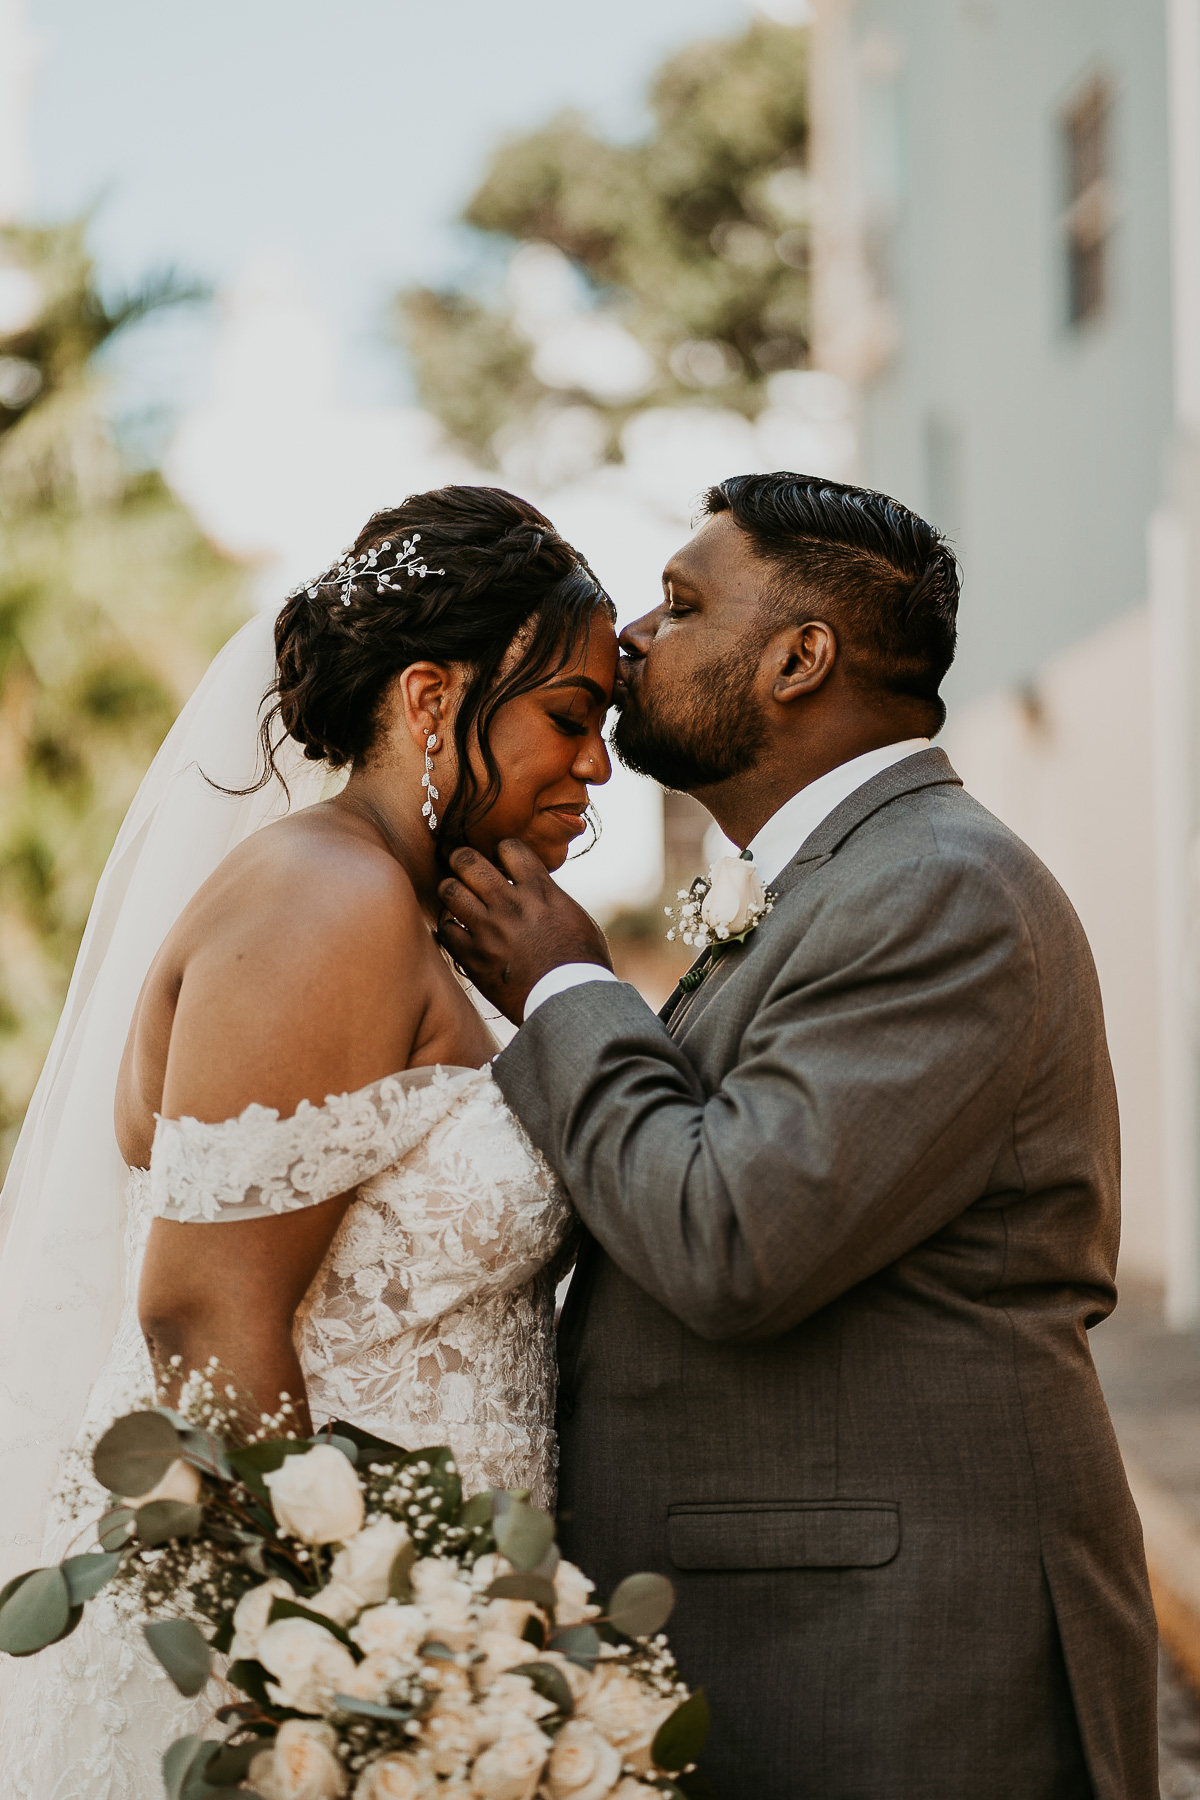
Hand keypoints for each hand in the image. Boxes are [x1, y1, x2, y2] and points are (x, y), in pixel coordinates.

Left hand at [437, 839, 612, 1024]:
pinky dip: (448, 927)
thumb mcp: (575, 917)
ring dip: (451, 889)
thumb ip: (550, 897)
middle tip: (461, 864)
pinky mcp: (474, 957)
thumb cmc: (582, 962)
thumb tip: (535, 886)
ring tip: (456, 895)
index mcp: (539, 891)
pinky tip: (457, 931)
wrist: (571, 1000)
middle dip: (461, 858)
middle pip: (468, 861)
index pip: (508, 847)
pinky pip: (445, 929)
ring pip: (450, 890)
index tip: (501, 860)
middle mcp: (510, 904)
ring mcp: (489, 930)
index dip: (502, 850)